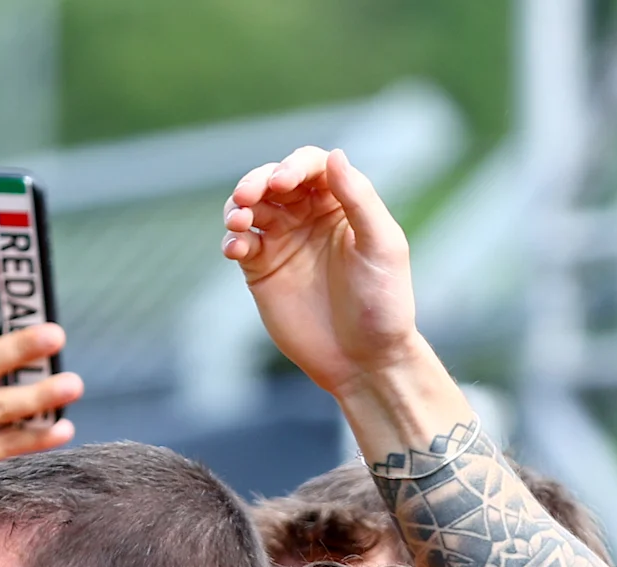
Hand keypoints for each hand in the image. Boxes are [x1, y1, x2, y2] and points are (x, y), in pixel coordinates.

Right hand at [222, 146, 423, 394]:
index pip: (312, 167)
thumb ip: (359, 199)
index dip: (294, 166)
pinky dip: (233, 240)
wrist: (364, 360)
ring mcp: (283, 242)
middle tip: (247, 196)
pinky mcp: (262, 270)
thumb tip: (334, 155)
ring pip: (250, 208)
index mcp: (341, 204)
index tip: (282, 183)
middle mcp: (309, 217)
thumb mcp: (381, 246)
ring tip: (238, 221)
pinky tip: (236, 249)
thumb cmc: (384, 303)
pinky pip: (240, 244)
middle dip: (256, 181)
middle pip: (273, 181)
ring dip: (237, 207)